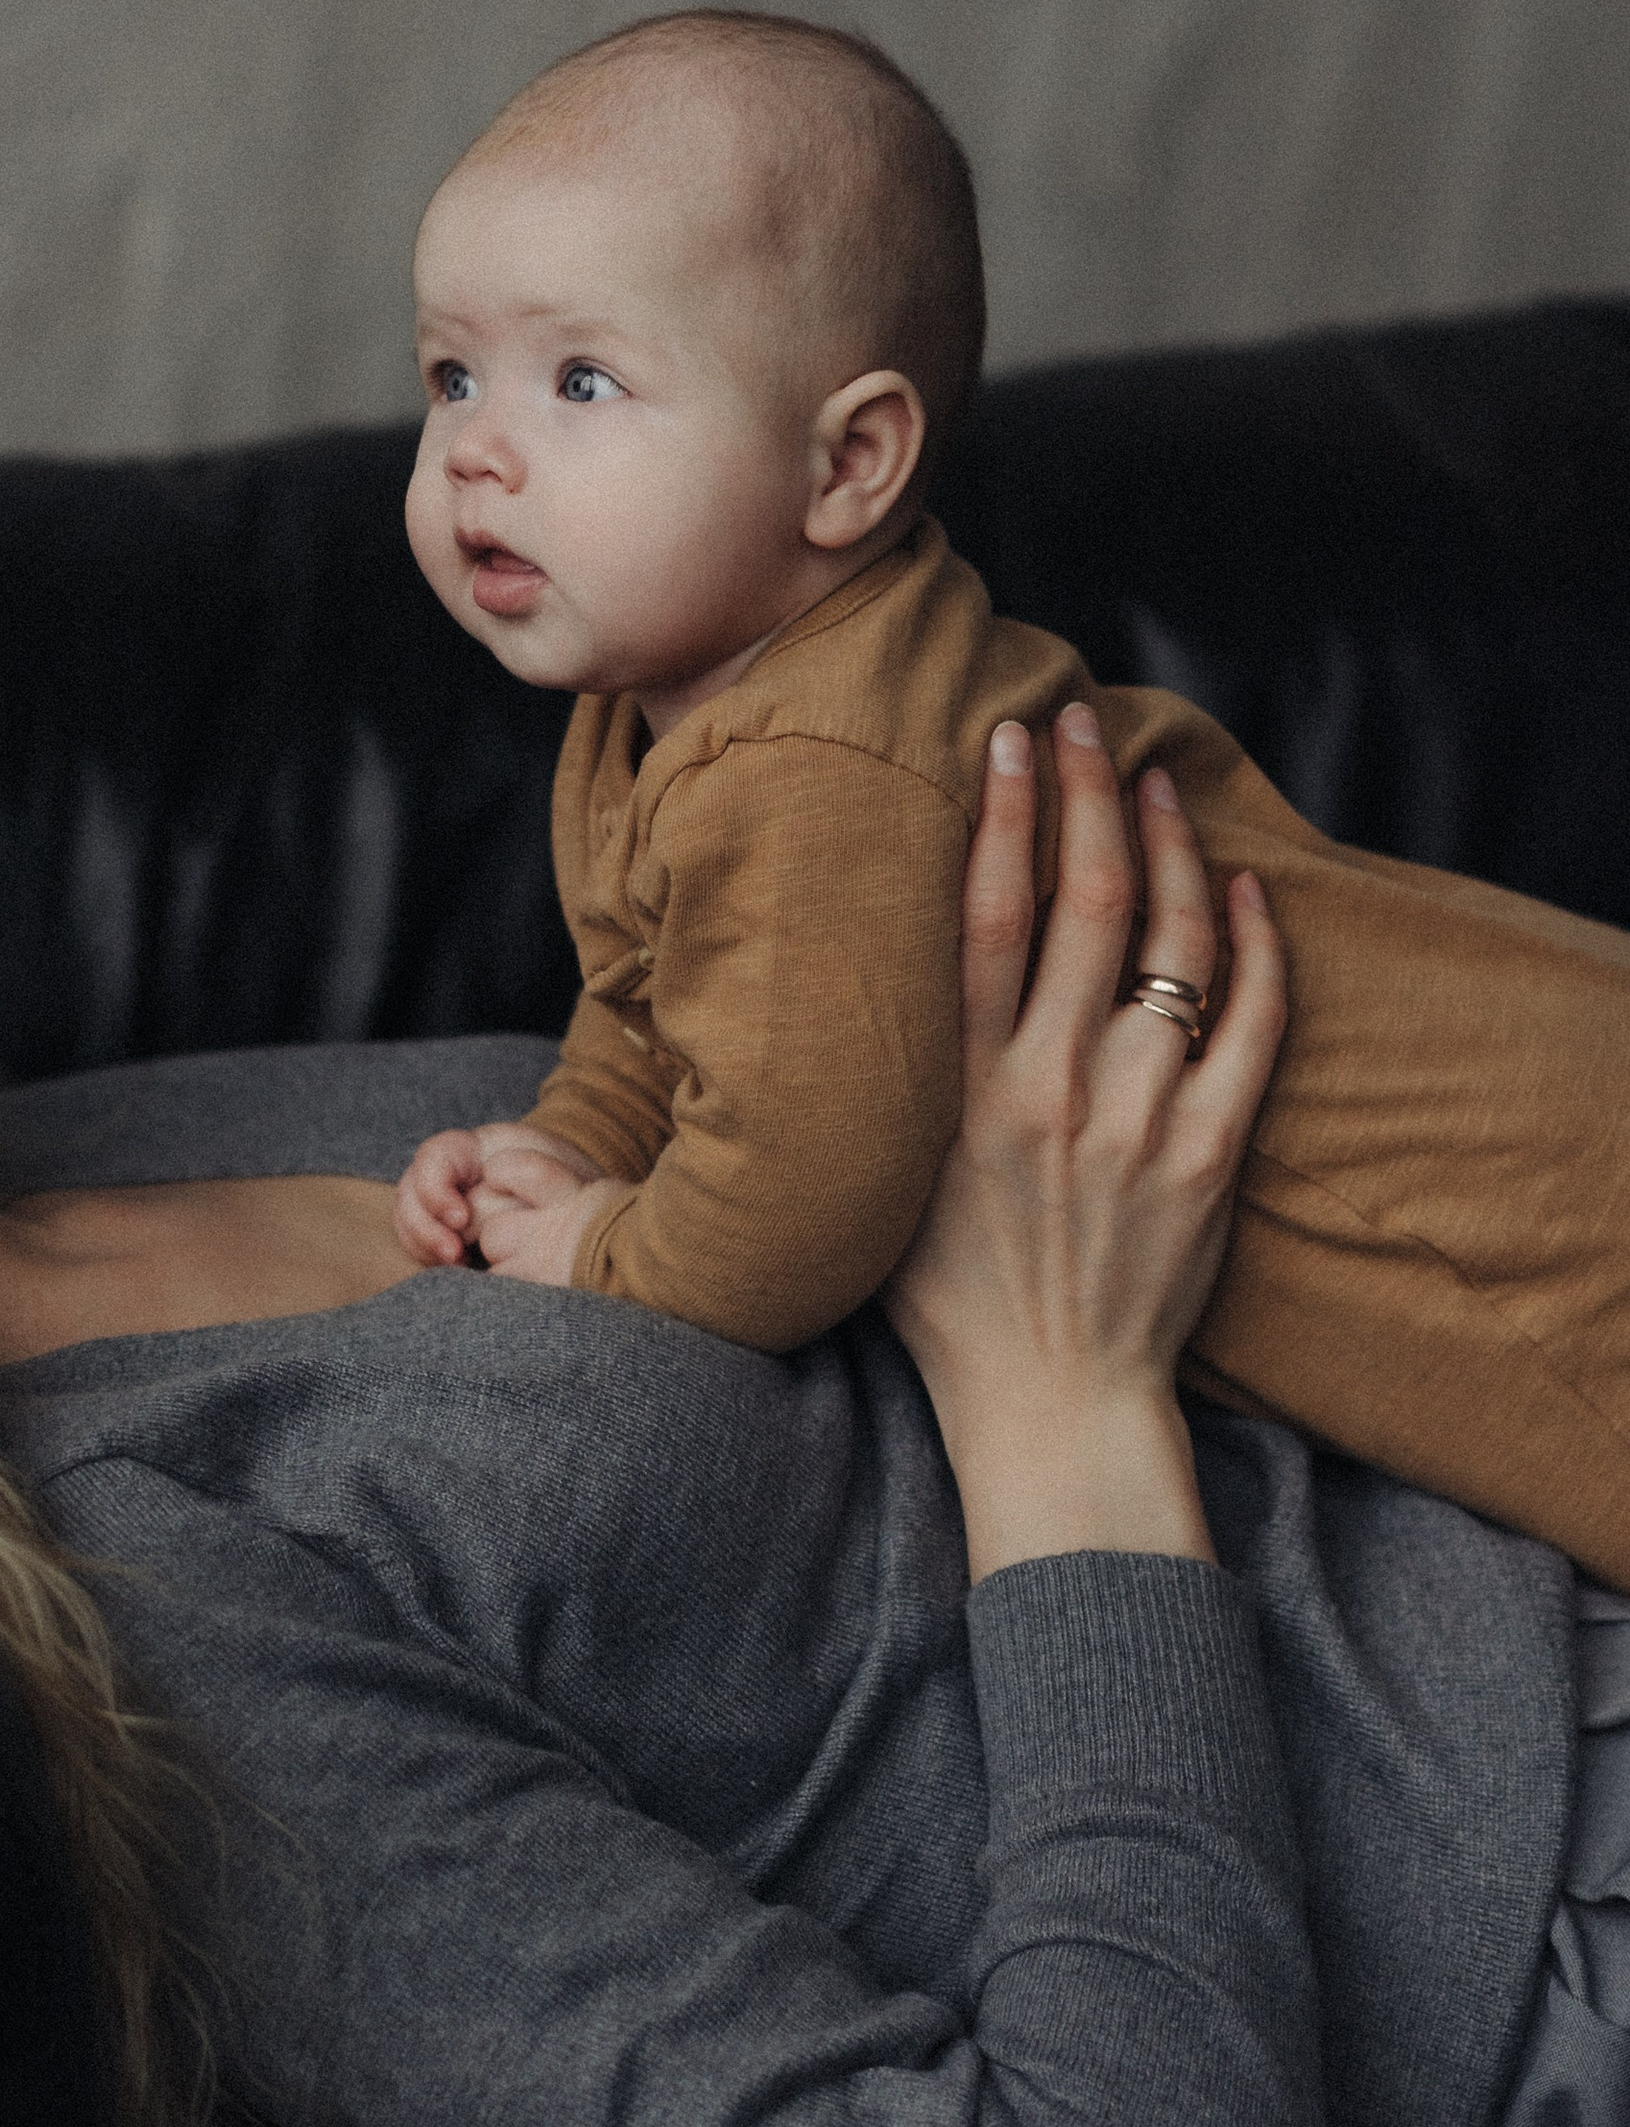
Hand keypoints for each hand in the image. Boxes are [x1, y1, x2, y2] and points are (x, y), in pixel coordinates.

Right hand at [393, 1120, 606, 1272]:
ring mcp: (440, 1204)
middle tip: (455, 1255)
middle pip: (410, 1193)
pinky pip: (420, 1246)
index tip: (461, 1220)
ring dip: (426, 1247)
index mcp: (473, 1149)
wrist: (578, 1206)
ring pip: (408, 1222)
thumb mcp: (551, 1172)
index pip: (433, 1158)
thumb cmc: (569, 1183)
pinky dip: (431, 1258)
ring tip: (458, 1264)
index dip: (436, 1189)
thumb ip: (514, 1187)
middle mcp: (448, 1175)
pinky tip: (460, 1268)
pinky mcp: (444, 1235)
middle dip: (427, 1228)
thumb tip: (469, 1219)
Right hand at [883, 708, 1286, 1582]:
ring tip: (1159, 783)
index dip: (1003, 813)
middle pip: (1082, 903)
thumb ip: (898, 1083)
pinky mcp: (1210, 1157)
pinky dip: (1256, 944)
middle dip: (1086, 793)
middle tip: (1082, 721)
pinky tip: (1247, 888)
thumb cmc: (950, 1300)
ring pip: (1171, 944)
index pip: (985, 916)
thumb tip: (871, 982)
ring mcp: (1138, 1121)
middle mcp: (1048, 1090)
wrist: (1051, 1405)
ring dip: (1170, 847)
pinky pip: (1250, 1023)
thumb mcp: (885, 1183)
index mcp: (958, 1092)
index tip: (1007, 737)